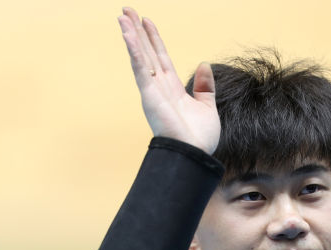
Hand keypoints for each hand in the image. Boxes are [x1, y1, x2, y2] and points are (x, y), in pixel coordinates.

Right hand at [117, 7, 219, 153]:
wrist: (195, 154)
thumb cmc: (199, 138)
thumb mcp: (207, 107)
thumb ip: (204, 87)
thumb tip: (204, 65)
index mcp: (172, 88)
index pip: (161, 57)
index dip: (154, 39)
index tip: (147, 21)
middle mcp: (159, 87)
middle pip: (146, 52)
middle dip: (137, 31)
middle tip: (126, 10)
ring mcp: (153, 90)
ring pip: (139, 56)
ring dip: (131, 36)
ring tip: (122, 16)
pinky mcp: (149, 94)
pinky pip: (140, 67)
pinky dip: (133, 50)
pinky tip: (128, 34)